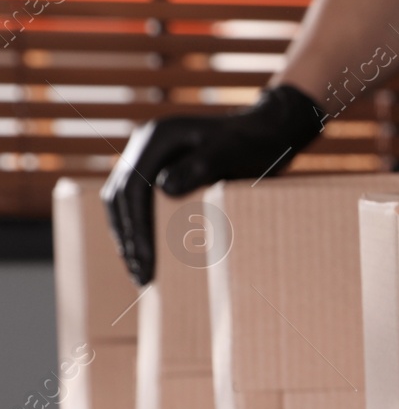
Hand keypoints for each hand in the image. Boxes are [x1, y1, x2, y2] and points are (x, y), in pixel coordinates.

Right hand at [100, 84, 324, 284]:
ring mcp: (151, 156)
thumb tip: (164, 189)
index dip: (136, 227)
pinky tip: (146, 251)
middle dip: (128, 238)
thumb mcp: (233, 153)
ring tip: (139, 271)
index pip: (133, 188)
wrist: (268, 131)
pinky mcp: (161, 168)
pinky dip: (138, 226)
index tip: (145, 261)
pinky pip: (138, 199)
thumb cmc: (256, 143)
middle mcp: (146, 143)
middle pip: (121, 196)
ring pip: (123, 200)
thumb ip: (201, 167)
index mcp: (158, 137)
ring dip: (128, 235)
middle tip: (141, 276)